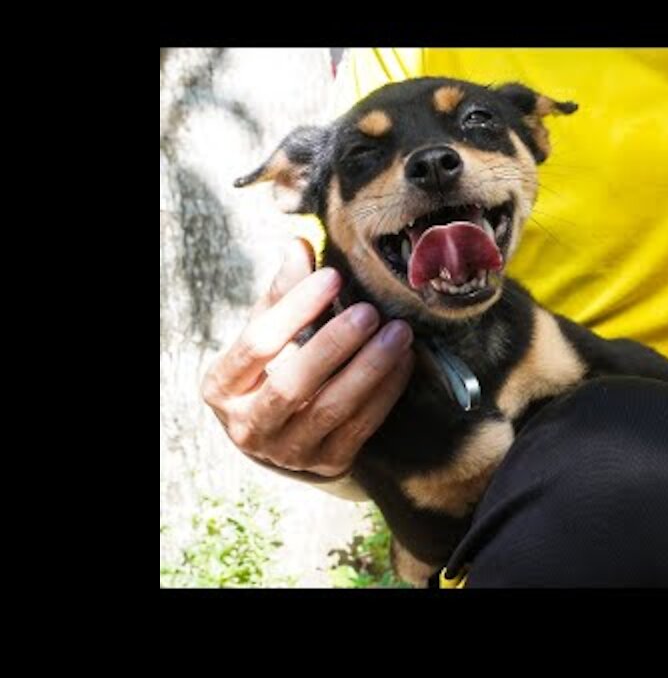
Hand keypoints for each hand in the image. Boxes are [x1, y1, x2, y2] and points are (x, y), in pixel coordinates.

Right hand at [200, 239, 413, 476]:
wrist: (284, 437)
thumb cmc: (273, 370)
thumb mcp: (268, 333)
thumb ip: (283, 294)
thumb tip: (300, 244)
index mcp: (223, 385)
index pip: (256, 343)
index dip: (295, 308)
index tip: (332, 276)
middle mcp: (248, 425)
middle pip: (292, 384)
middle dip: (335, 345)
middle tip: (370, 310)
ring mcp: (289, 451)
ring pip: (332, 409)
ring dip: (370, 369)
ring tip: (399, 333)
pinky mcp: (327, 463)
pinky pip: (361, 427)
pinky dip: (386, 392)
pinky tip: (405, 361)